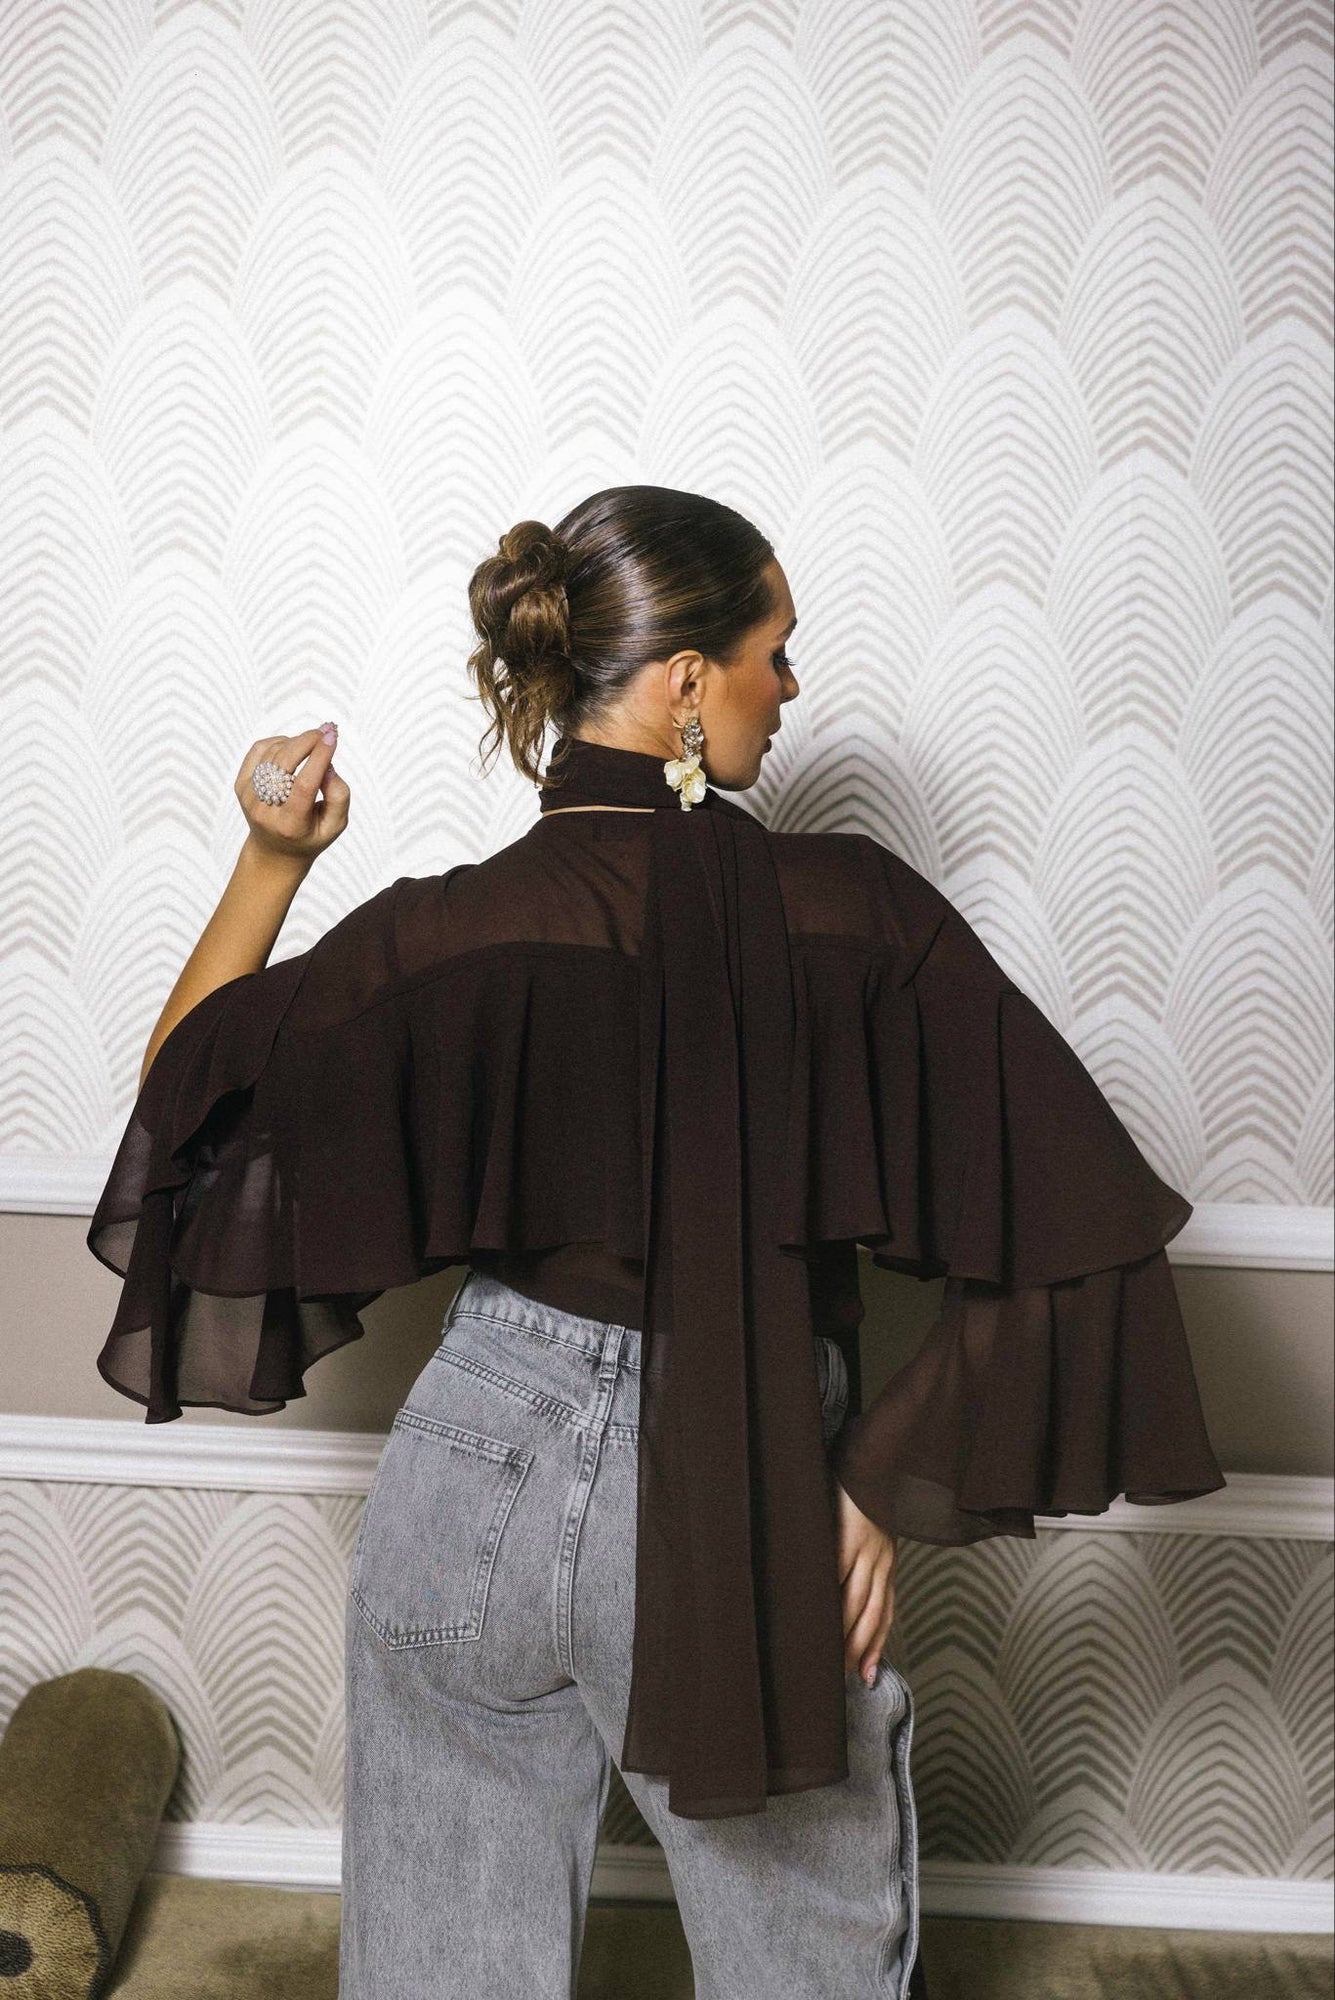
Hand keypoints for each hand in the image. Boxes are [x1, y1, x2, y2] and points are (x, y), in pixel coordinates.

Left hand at [237, 725, 349, 863]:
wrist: (274, 851)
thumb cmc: (310, 836)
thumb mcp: (334, 825)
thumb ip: (339, 797)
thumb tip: (328, 765)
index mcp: (291, 825)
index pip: (304, 785)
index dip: (320, 758)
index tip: (333, 737)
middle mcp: (265, 811)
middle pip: (284, 763)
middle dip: (307, 741)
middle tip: (325, 731)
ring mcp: (249, 797)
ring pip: (273, 753)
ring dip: (296, 742)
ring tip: (312, 747)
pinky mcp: (240, 785)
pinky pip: (259, 749)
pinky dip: (279, 742)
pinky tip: (292, 748)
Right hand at [833, 1480, 897, 1686]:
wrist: (873, 1457)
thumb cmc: (862, 1494)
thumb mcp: (869, 1531)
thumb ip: (857, 1559)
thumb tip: (836, 1587)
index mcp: (885, 1560)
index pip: (884, 1612)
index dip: (877, 1644)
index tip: (867, 1674)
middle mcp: (882, 1559)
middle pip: (873, 1614)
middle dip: (861, 1648)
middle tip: (846, 1677)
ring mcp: (866, 1548)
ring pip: (857, 1601)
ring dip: (845, 1632)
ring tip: (830, 1656)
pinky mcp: (848, 1535)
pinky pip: (839, 1574)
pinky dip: (830, 1598)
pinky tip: (818, 1616)